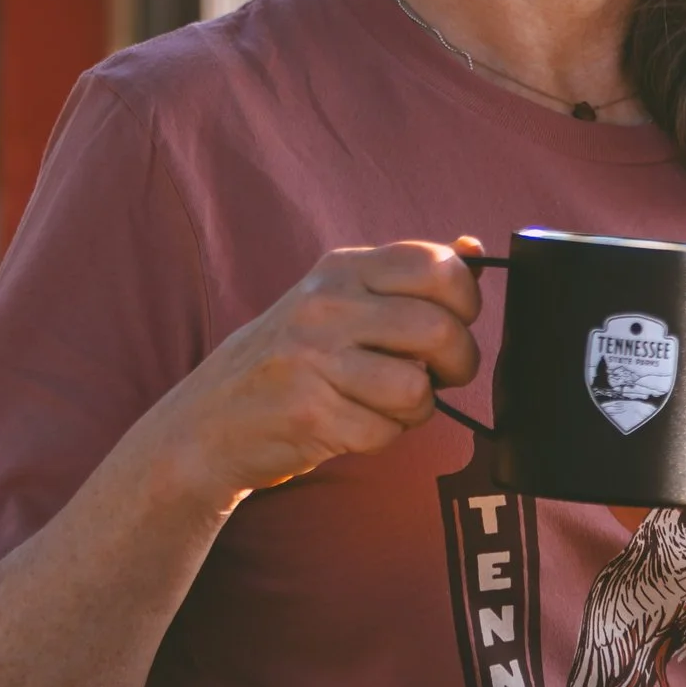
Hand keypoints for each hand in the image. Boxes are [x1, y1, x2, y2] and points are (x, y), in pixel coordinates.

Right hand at [161, 238, 485, 500]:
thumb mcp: (341, 298)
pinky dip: (383, 436)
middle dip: (458, 363)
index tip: (456, 321)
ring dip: (418, 407)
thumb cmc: (293, 357)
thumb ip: (406, 278)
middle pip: (438, 330)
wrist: (210, 419)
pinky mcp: (309, 413)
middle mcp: (326, 305)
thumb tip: (475, 250)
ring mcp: (313, 359)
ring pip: (417, 388)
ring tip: (389, 402)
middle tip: (442, 375)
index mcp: (342, 269)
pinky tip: (356, 424)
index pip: (436, 264)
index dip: (465, 300)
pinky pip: (385, 431)